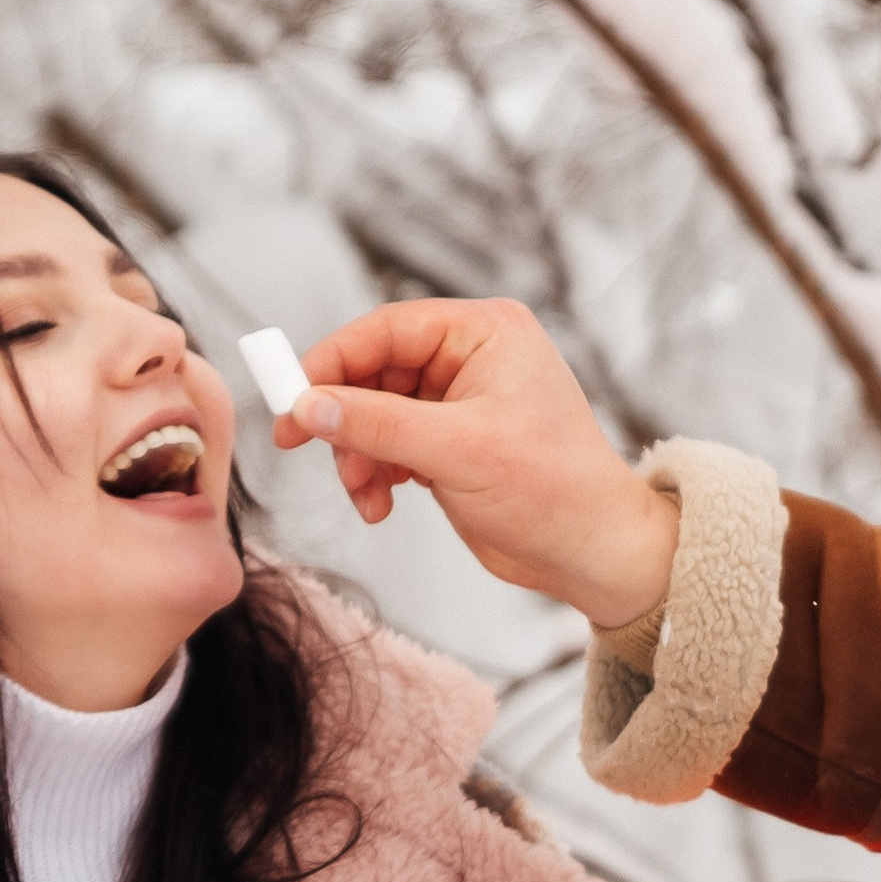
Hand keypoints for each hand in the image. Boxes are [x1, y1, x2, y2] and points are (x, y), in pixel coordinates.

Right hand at [274, 296, 677, 626]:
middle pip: (372, 371)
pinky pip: (389, 445)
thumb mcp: (456, 450)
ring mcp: (459, 402)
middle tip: (301, 447)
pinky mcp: (450, 443)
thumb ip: (377, 424)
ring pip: (374, 413)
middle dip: (343, 418)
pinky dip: (375, 474)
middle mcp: (470, 357)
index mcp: (484, 332)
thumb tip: (307, 405)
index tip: (288, 398)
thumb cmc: (553, 490)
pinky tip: (381, 505)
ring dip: (357, 454)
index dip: (330, 361)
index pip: (385, 329)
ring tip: (364, 494)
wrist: (592, 552)